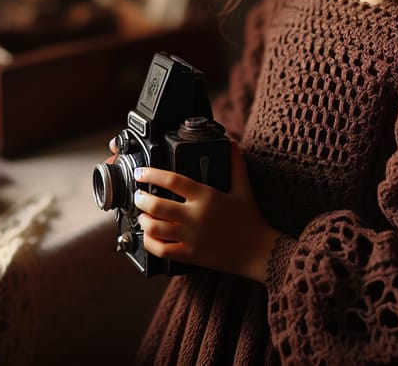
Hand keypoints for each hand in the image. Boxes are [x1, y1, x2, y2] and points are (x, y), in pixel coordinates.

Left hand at [133, 142, 280, 282]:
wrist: (259, 251)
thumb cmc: (250, 219)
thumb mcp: (243, 188)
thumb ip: (235, 164)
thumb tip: (233, 143)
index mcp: (207, 196)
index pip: (173, 180)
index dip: (152, 174)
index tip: (142, 172)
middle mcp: (196, 216)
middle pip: (157, 205)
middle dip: (141, 199)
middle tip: (139, 195)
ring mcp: (191, 237)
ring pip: (155, 228)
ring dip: (144, 220)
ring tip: (143, 214)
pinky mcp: (190, 255)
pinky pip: (162, 250)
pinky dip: (150, 243)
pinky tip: (150, 237)